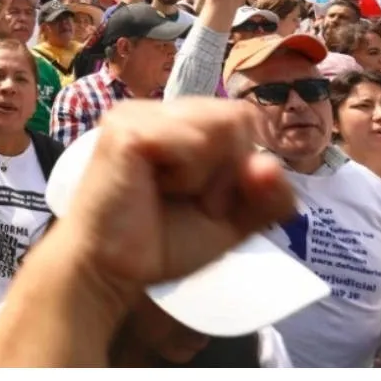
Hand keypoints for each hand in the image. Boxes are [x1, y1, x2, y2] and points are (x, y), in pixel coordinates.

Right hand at [60, 98, 294, 302]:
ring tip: (168, 193)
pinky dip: (188, 175)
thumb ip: (268, 196)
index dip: (241, 163)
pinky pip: (193, 142)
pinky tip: (153, 188)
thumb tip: (270, 165)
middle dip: (226, 171)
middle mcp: (156, 108)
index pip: (243, 117)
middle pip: (238, 118)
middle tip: (184, 198)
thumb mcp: (233, 220)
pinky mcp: (126, 130)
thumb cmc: (162, 242)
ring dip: (206, 175)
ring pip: (221, 127)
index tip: (204, 197)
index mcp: (178, 121)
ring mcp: (137, 113)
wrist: (111, 271)